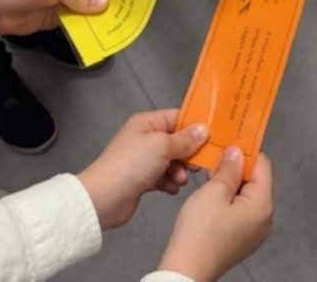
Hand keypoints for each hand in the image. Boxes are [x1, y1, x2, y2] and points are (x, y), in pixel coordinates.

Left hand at [78, 110, 208, 230]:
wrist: (105, 198)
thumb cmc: (129, 165)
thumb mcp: (162, 145)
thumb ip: (185, 139)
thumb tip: (202, 130)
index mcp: (147, 123)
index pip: (178, 118)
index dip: (194, 128)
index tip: (211, 138)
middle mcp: (145, 139)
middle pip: (178, 141)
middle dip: (189, 154)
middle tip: (197, 164)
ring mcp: (144, 159)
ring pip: (173, 161)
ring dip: (180, 171)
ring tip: (179, 179)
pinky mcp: (143, 179)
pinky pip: (165, 177)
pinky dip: (170, 182)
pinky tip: (171, 187)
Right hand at [159, 148, 273, 281]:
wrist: (186, 270)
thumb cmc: (198, 237)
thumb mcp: (214, 191)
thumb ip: (229, 169)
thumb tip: (237, 153)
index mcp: (263, 205)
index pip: (263, 165)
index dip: (246, 151)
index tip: (232, 142)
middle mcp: (264, 219)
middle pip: (256, 180)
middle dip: (236, 168)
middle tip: (216, 161)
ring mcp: (254, 231)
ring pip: (247, 195)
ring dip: (230, 184)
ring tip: (210, 180)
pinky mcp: (243, 238)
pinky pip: (241, 210)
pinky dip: (229, 200)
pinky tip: (211, 198)